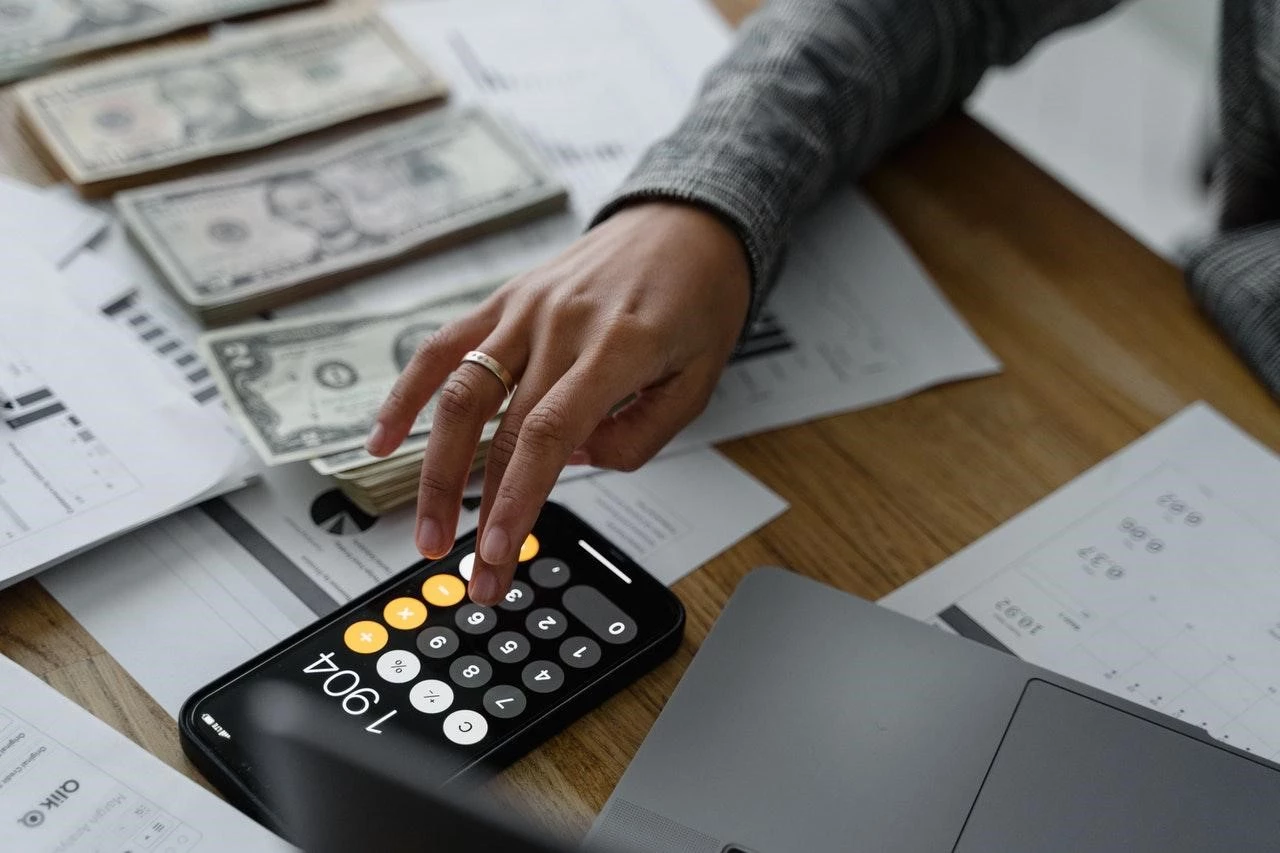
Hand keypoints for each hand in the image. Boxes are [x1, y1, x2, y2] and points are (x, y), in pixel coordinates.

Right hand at [367, 201, 750, 604]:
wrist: (684, 222)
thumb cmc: (698, 300)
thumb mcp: (697, 381)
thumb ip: (637, 436)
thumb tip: (569, 463)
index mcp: (617, 347)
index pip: (547, 435)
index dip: (516, 500)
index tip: (497, 554)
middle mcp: (560, 324)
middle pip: (498, 428)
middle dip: (477, 512)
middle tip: (467, 572)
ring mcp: (525, 308)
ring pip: (458, 393)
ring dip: (435, 469)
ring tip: (425, 529)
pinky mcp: (504, 300)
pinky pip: (443, 347)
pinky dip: (407, 393)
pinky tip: (383, 440)